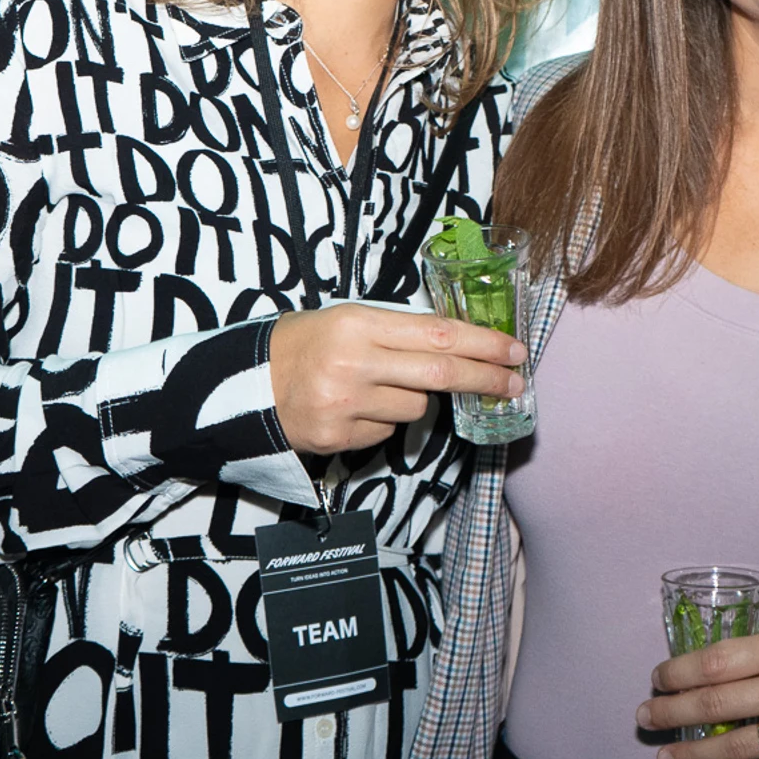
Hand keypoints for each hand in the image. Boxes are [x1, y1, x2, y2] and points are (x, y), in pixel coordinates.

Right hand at [267, 302, 525, 455]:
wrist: (242, 384)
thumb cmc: (301, 344)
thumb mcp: (345, 319)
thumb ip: (396, 332)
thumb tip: (458, 344)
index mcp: (358, 324)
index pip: (438, 334)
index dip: (483, 344)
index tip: (514, 349)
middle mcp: (354, 364)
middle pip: (441, 374)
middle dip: (486, 378)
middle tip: (516, 382)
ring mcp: (345, 405)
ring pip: (415, 408)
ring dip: (414, 399)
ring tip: (378, 386)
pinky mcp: (336, 439)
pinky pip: (386, 433)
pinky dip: (381, 421)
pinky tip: (354, 408)